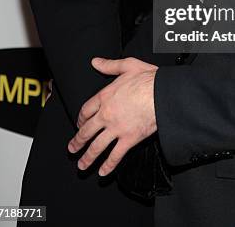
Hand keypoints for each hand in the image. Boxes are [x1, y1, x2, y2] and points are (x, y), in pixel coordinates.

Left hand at [68, 57, 156, 175]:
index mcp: (105, 97)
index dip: (80, 119)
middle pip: (87, 132)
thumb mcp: (127, 66)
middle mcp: (107, 115)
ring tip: (82, 165)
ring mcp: (117, 129)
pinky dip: (108, 165)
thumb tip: (96, 62)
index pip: (86, 110)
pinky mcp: (129, 139)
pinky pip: (115, 155)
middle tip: (72, 149)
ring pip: (97, 146)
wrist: (163, 94)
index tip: (79, 125)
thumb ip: (109, 65)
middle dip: (77, 142)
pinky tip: (103, 172)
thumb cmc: (148, 79)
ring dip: (87, 158)